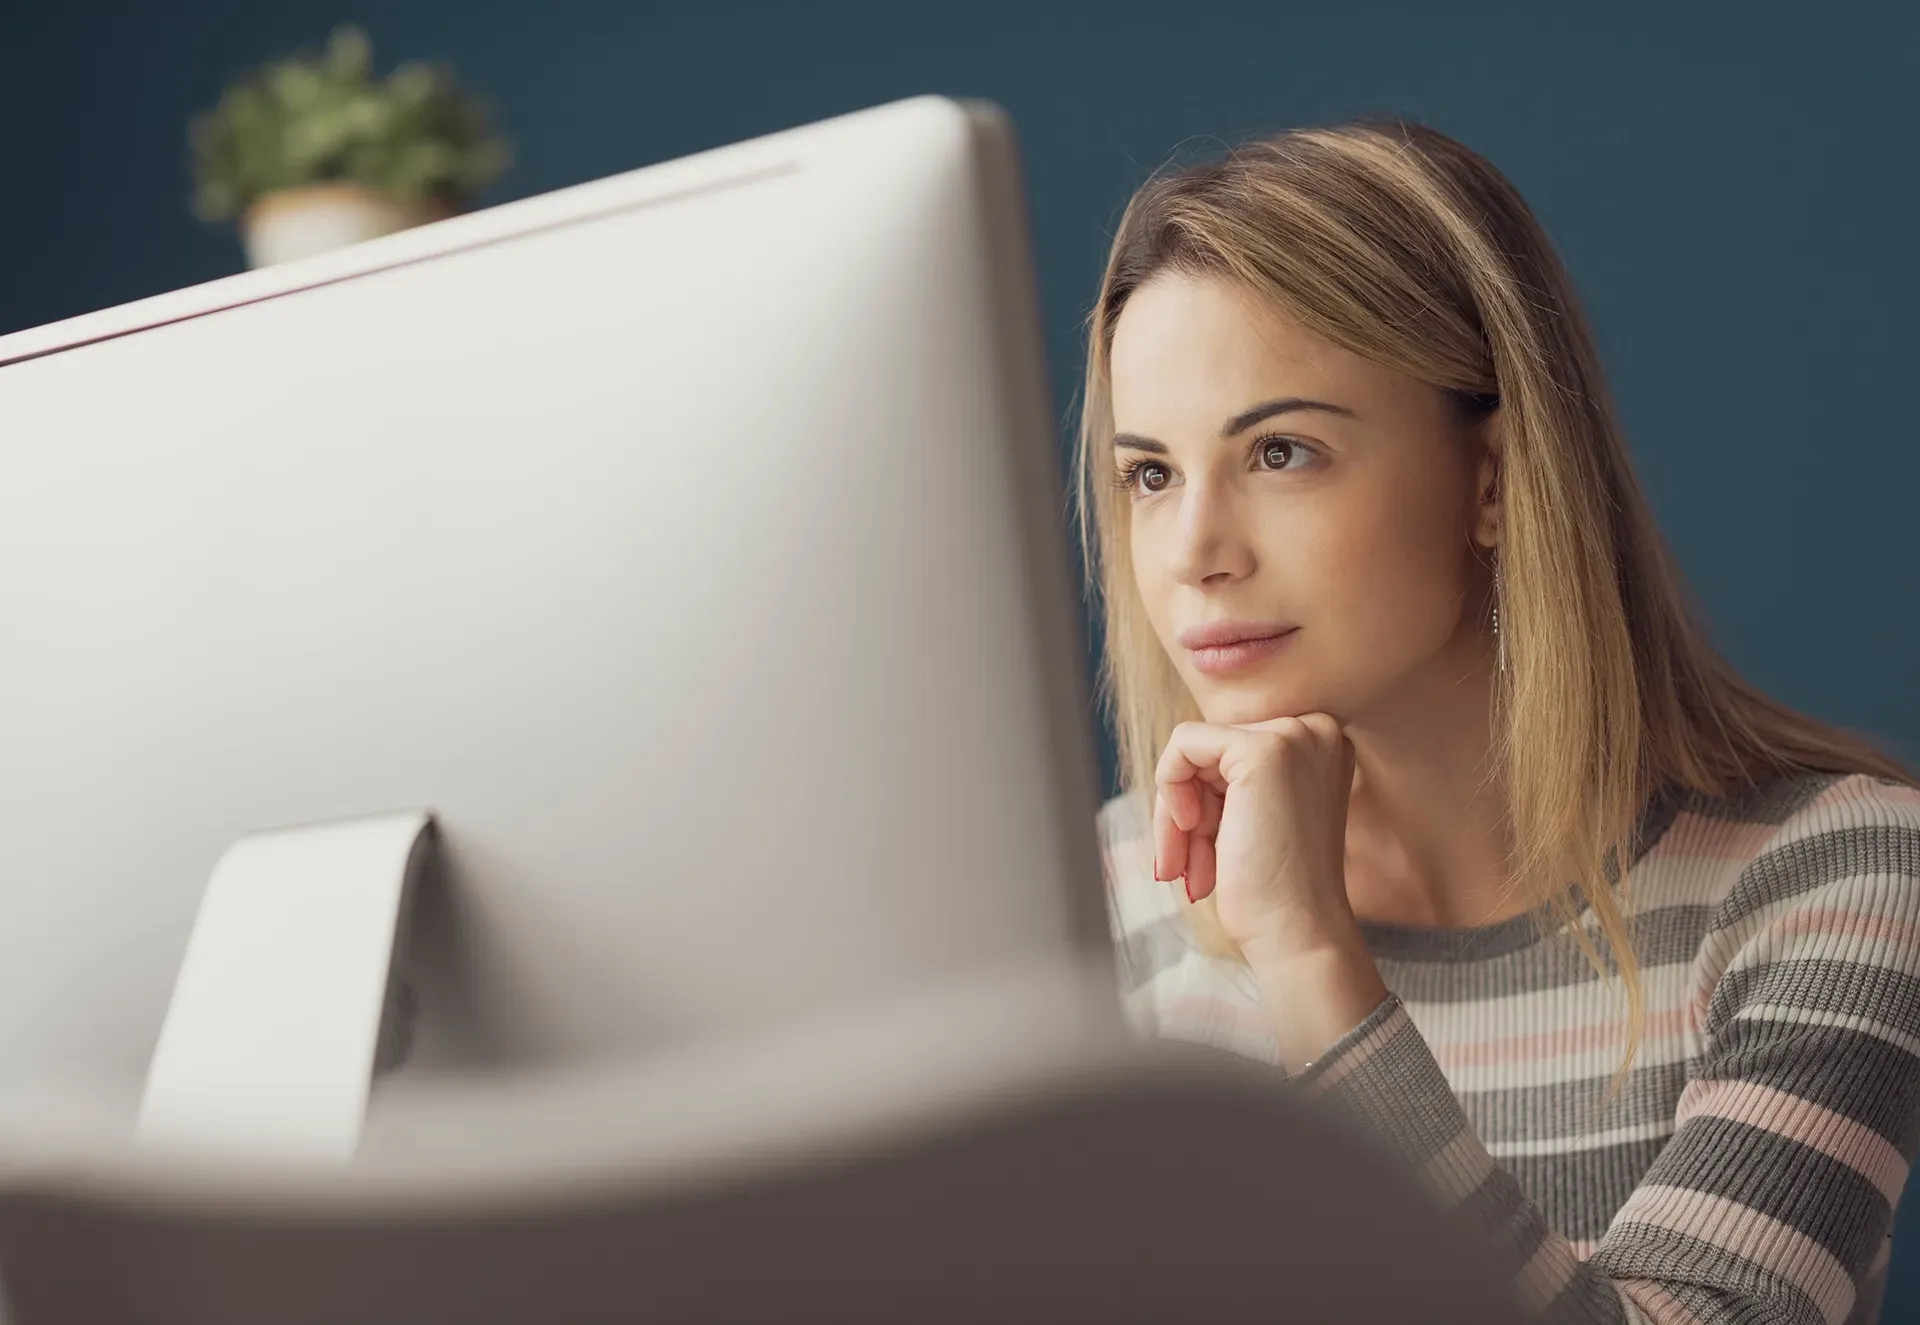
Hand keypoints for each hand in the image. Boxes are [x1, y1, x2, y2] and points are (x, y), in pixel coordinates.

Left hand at [1152, 713, 1387, 1069]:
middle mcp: (1316, 730)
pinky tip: (1190, 834)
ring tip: (1188, 870)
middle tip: (1185, 867)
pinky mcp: (1262, 751)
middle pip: (1211, 751)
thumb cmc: (1274, 890)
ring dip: (1177, 818)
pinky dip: (1170, 791)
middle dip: (1187, 813)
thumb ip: (1231, 779)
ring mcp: (1293, 736)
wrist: (1299, 934)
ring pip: (1192, 752)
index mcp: (1319, 744)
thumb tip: (1178, 764)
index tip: (1202, 850)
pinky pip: (1183, 745)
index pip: (1231, 751)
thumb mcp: (1256, 816)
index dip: (1206, 801)